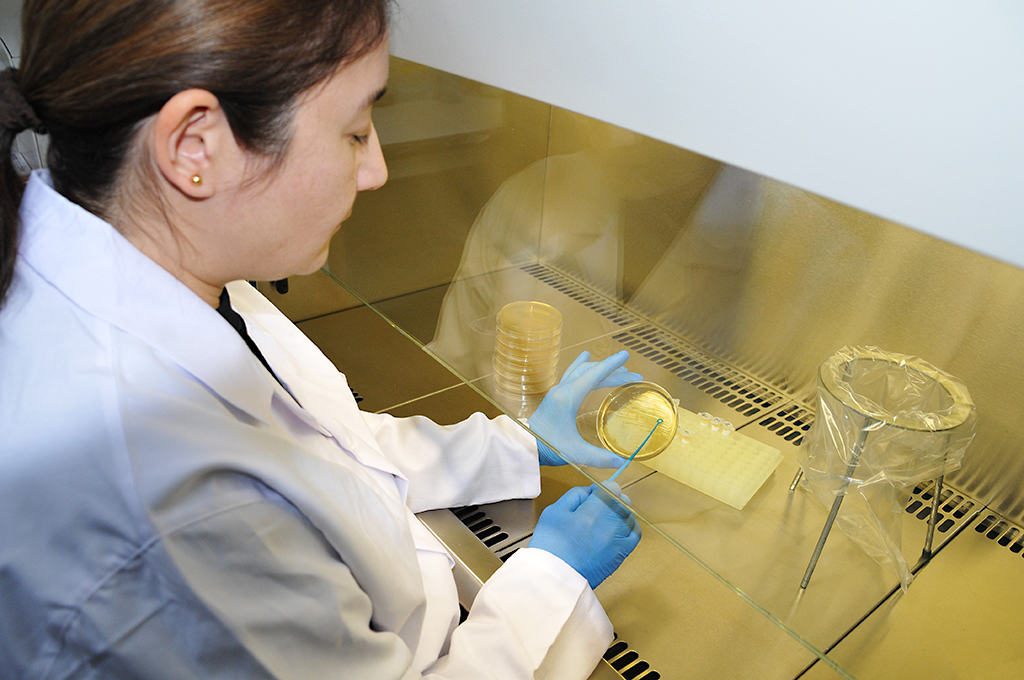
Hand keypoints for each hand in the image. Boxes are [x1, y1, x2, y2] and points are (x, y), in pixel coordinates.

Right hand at [528, 482, 640, 589]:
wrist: (554, 578)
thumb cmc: (550, 546)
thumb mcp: (554, 511)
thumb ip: (575, 495)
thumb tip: (591, 491)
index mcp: (592, 512)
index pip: (612, 489)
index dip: (603, 488)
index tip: (595, 494)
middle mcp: (610, 525)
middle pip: (622, 501)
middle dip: (611, 499)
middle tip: (598, 505)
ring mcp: (618, 541)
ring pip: (629, 516)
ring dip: (620, 513)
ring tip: (605, 518)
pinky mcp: (621, 555)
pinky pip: (635, 535)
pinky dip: (630, 527)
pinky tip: (619, 527)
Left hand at [529, 350, 642, 467]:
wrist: (524, 447)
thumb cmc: (547, 448)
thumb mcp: (576, 454)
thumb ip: (600, 458)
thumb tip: (623, 463)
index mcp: (567, 398)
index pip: (593, 375)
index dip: (611, 365)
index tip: (625, 356)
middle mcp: (561, 390)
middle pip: (589, 372)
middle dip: (611, 371)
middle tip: (631, 375)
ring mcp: (556, 392)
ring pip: (580, 371)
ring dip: (598, 368)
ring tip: (615, 368)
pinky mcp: (554, 397)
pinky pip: (571, 375)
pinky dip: (582, 367)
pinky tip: (584, 359)